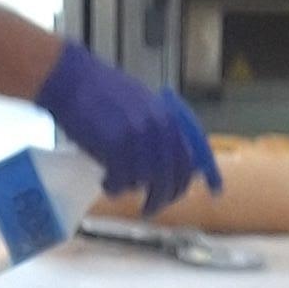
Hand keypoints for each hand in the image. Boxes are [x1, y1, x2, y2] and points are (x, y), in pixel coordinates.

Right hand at [35, 41, 219, 214]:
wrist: (71, 79)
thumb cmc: (100, 93)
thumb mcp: (140, 104)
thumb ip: (157, 129)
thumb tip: (169, 160)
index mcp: (165, 115)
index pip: (192, 152)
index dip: (206, 173)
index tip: (217, 191)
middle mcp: (156, 126)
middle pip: (170, 176)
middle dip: (163, 197)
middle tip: (150, 209)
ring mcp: (138, 136)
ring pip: (146, 181)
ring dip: (132, 191)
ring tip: (116, 186)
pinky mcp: (116, 145)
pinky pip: (123, 181)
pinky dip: (114, 187)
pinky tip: (105, 182)